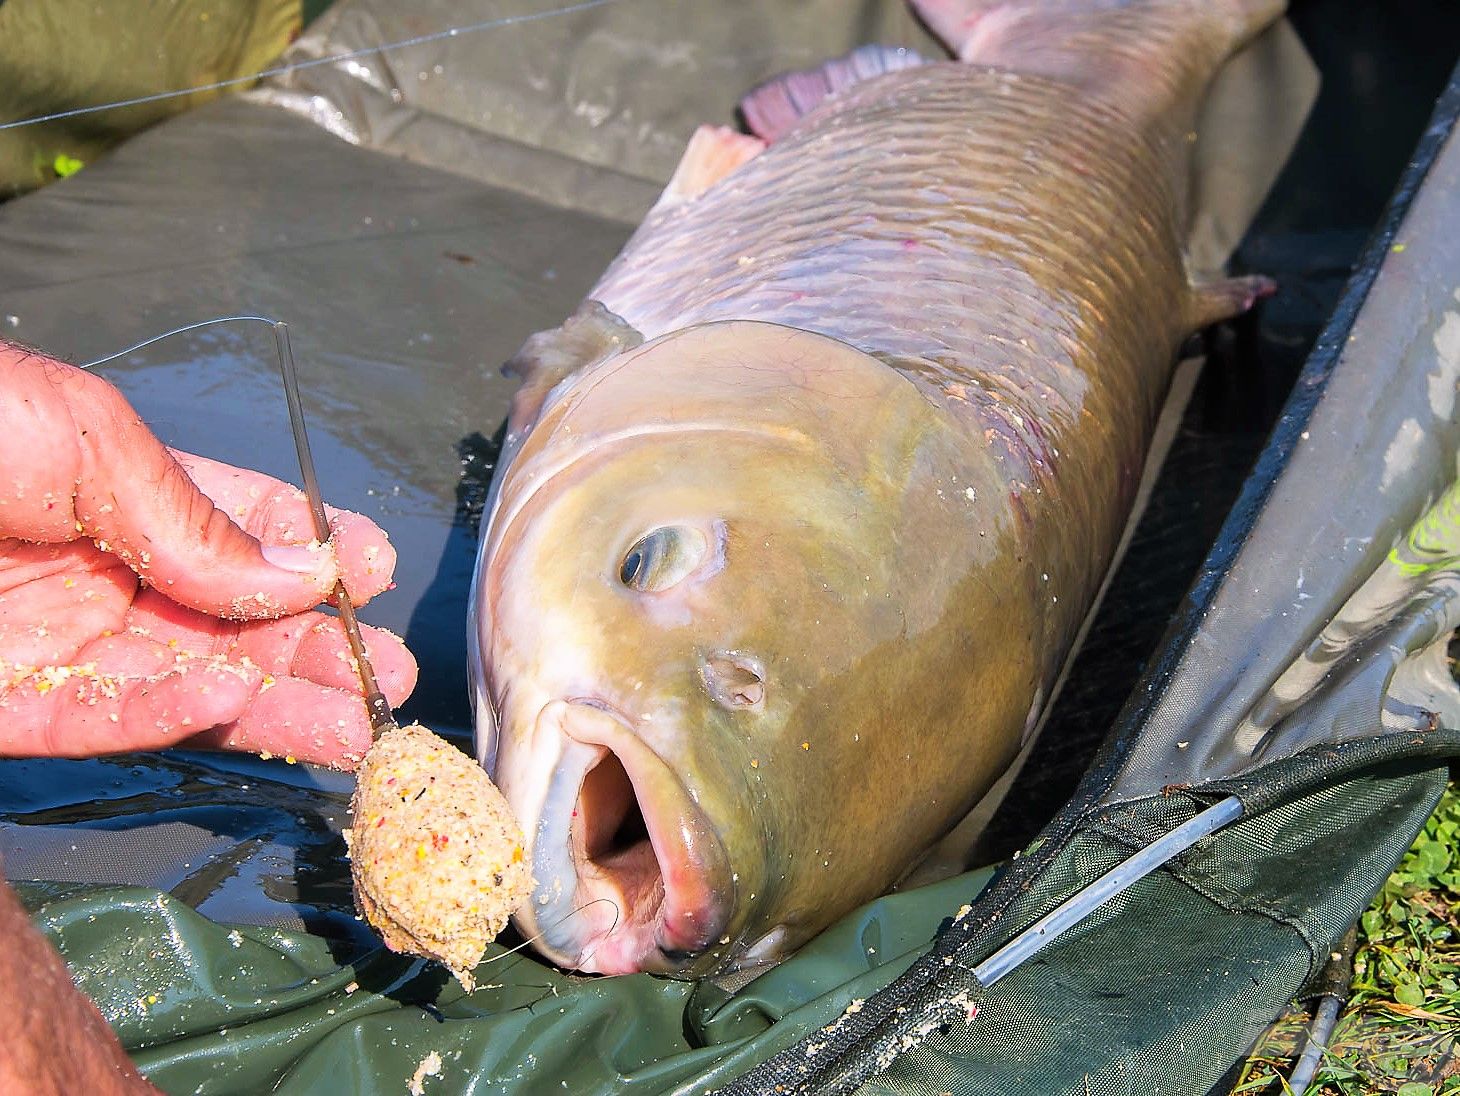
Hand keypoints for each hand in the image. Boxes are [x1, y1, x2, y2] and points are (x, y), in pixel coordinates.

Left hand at [0, 342, 416, 767]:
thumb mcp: (89, 441)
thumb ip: (199, 519)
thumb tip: (315, 568)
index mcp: (115, 488)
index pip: (238, 525)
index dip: (311, 548)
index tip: (374, 569)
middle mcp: (96, 569)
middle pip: (228, 620)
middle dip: (313, 647)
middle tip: (387, 675)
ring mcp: (50, 642)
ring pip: (184, 682)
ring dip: (271, 704)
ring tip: (357, 726)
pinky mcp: (2, 707)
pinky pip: (96, 722)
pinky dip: (168, 720)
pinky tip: (234, 709)